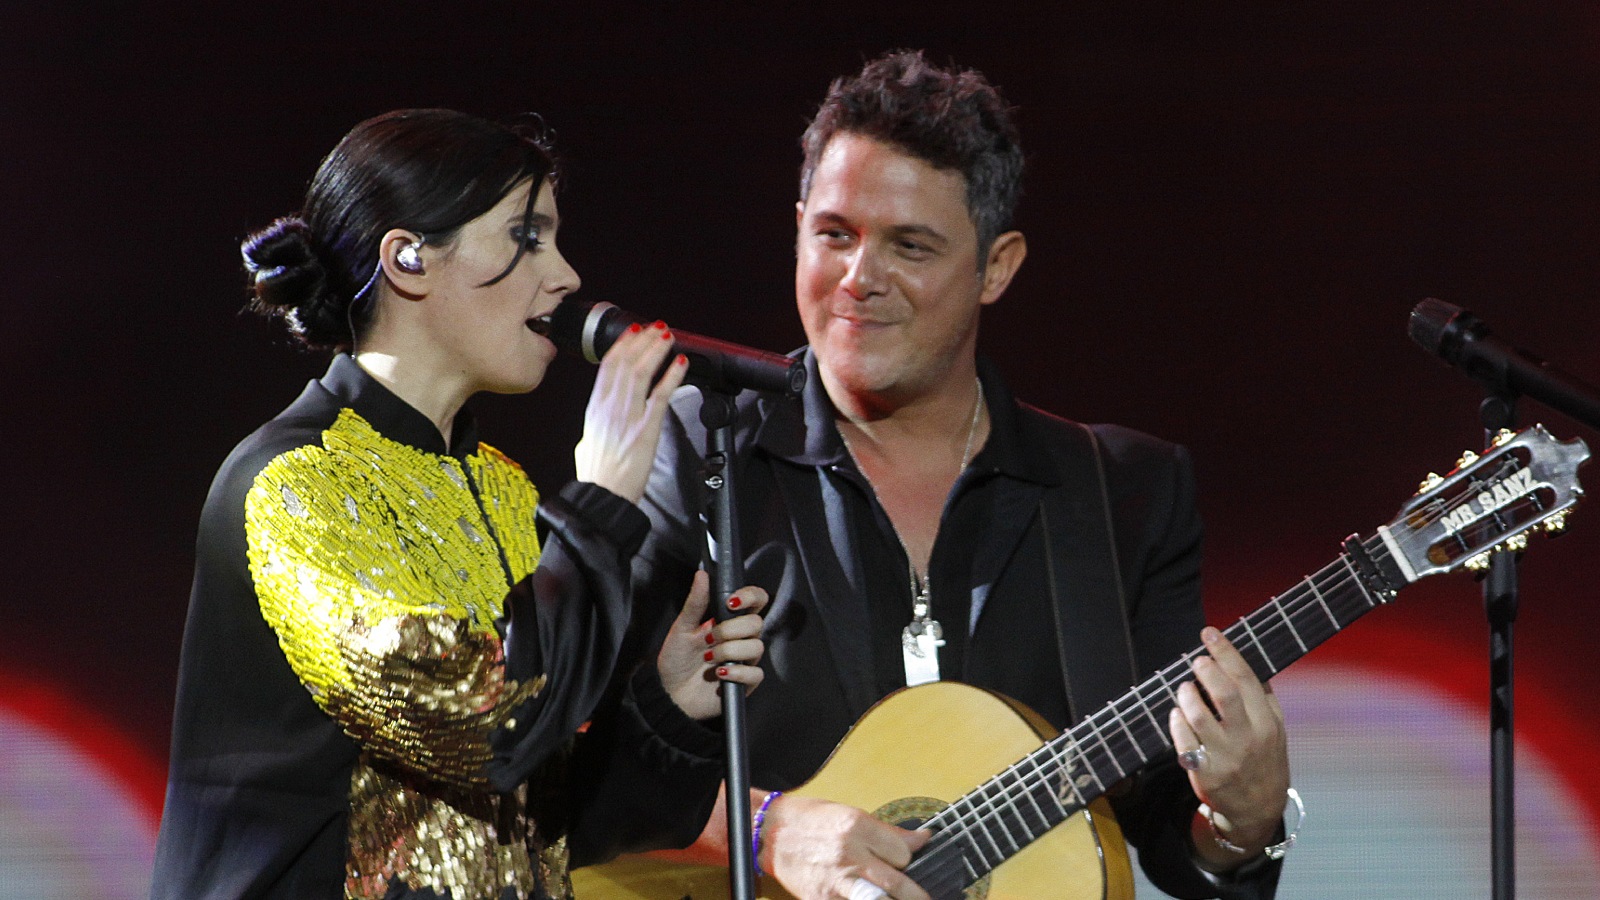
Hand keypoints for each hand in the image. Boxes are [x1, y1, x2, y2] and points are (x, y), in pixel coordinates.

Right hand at [574, 320, 687, 502]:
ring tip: (668, 336)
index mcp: (595, 408)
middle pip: (627, 362)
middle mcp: (610, 406)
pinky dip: (672, 375)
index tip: (633, 332)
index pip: (608, 366)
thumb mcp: (586, 444)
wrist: (603, 496)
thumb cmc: (596, 476)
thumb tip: (598, 426)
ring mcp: (629, 415)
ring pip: (643, 372)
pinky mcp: (647, 428)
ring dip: (657, 350)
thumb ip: (595, 428)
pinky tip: (681, 363)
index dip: (623, 345)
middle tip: (656, 328)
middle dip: (643, 341)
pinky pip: (661, 394)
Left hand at [658, 570, 767, 719]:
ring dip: (729, 651)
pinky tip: (719, 674)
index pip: (757, 601)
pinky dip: (736, 672)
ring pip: (756, 647)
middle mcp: (741, 639)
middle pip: (757, 623)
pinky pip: (755, 673)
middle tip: (708, 639)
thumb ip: (695, 603)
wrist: (669, 693)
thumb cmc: (676, 660)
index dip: (751, 596)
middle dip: (730, 629)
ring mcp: (745, 660)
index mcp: (730, 621)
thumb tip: (702, 574)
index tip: (730, 602)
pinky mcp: (746, 682)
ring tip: (709, 658)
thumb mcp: (681, 628)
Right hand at [761, 795, 931, 899]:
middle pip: (898, 884)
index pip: (903, 852)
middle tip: (923, 899)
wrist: (769, 833)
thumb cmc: (810, 821)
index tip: (908, 863)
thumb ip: (888, 832)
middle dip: (915, 895)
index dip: (909, 860)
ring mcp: (835, 881)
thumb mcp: (851, 815)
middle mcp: (848, 854)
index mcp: (857, 827)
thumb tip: (922, 839)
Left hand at [1168, 626, 1291, 864]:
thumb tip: (1244, 662)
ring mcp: (1225, 757)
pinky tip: (1177, 712)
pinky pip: (1183, 741)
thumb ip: (1262, 699)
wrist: (1258, 808)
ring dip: (1187, 695)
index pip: (1246, 679)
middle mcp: (1248, 739)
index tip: (1210, 633)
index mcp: (1267, 724)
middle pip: (1224, 695)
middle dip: (1206, 670)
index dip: (1226, 652)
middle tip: (1197, 661)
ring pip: (1199, 717)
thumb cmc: (1263, 759)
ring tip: (1184, 687)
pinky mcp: (1204, 773)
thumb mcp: (1274, 730)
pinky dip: (1176, 721)